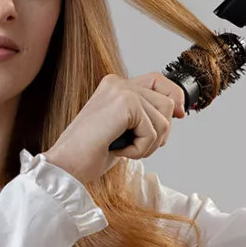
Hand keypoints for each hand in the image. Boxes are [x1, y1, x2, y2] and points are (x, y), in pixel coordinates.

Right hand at [44, 72, 185, 184]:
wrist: (66, 166)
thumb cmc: (90, 153)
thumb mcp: (124, 130)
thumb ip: (144, 116)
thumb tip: (177, 111)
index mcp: (115, 85)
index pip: (158, 80)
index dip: (174, 96)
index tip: (179, 115)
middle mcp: (118, 82)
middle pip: (167, 102)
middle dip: (160, 132)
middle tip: (136, 146)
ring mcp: (121, 90)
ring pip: (163, 119)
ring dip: (148, 144)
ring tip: (124, 149)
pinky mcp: (125, 103)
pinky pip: (153, 132)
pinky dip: (140, 150)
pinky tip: (118, 150)